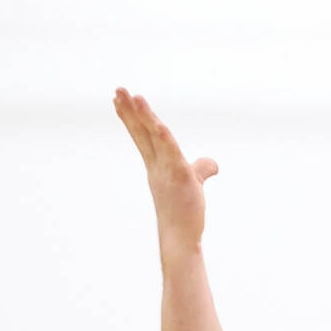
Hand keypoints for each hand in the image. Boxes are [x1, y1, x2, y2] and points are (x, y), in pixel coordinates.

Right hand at [114, 89, 216, 256]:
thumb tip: (213, 165)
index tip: (120, 100)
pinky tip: (158, 124)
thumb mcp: (193, 184)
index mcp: (156, 166)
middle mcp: (157, 166)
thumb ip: (201, 169)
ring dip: (142, 116)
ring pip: (153, 137)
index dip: (132, 118)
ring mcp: (166, 170)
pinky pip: (170, 153)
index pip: (142, 136)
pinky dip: (163, 137)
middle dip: (129, 110)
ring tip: (132, 96)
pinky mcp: (180, 176)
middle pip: (142, 132)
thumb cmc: (184, 215)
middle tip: (117, 90)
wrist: (180, 240)